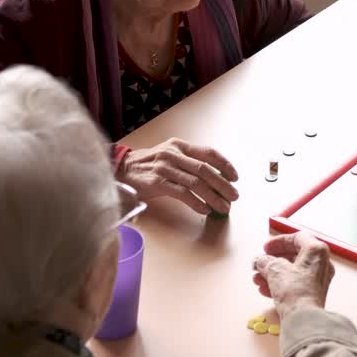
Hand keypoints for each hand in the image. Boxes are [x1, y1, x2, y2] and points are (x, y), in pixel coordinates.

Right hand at [120, 138, 238, 215]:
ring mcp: (165, 168)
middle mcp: (174, 154)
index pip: (208, 152)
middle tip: (234, 196)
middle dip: (223, 185)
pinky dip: (196, 203)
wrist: (121, 168)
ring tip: (224, 207)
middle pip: (206, 170)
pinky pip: (182, 193)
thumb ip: (189, 162)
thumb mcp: (169, 154)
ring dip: (213, 197)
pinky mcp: (157, 183)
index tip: (235, 177)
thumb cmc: (149, 164)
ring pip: (196, 183)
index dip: (225, 165)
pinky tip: (204, 210)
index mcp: (180, 146)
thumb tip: (215, 178)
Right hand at [251, 232, 334, 318]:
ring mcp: (319, 280)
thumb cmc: (294, 291)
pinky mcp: (313, 294)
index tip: (266, 248)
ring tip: (257, 279)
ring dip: (272, 274)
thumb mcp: (274, 269)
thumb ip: (266, 261)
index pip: (297, 238)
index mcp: (317, 251)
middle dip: (272, 261)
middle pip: (294, 256)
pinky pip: (295, 284)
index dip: (279, 242)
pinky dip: (279, 284)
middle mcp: (321, 264)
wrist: (303, 319)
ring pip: (292, 272)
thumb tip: (261, 261)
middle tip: (260, 264)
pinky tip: (264, 290)